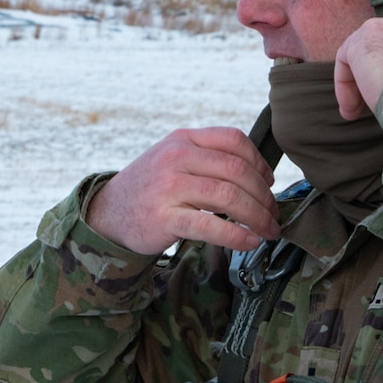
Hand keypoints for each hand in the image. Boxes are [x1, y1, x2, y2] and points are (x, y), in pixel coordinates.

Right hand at [84, 127, 279, 254]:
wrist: (108, 213)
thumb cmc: (151, 188)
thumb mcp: (173, 158)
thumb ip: (208, 158)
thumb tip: (259, 176)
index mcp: (183, 139)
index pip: (233, 140)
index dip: (260, 163)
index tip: (269, 183)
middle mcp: (176, 157)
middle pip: (237, 171)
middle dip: (264, 196)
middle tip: (274, 215)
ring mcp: (168, 187)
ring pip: (229, 197)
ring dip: (257, 217)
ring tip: (269, 231)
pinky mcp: (164, 218)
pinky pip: (210, 226)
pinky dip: (237, 236)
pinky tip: (249, 242)